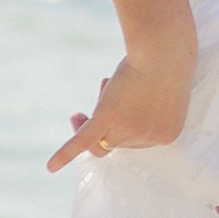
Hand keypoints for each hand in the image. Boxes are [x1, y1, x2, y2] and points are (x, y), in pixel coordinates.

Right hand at [48, 46, 193, 171]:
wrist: (163, 50)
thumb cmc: (168, 60)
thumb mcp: (167, 90)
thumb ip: (152, 107)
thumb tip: (133, 109)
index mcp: (168, 134)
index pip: (138, 140)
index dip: (128, 118)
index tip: (130, 94)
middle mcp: (149, 139)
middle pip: (118, 140)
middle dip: (113, 112)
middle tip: (109, 85)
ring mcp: (128, 131)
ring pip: (100, 139)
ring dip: (94, 116)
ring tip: (98, 94)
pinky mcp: (107, 120)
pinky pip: (81, 142)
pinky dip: (65, 155)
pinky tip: (50, 167)